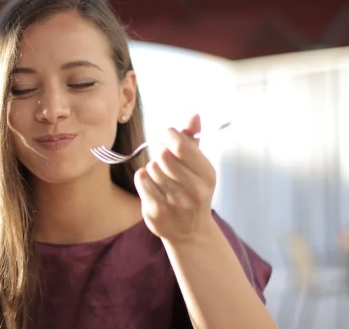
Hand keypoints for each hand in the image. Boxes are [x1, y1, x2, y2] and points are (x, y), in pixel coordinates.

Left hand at [134, 114, 216, 241]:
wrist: (190, 232)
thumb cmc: (194, 192)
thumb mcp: (200, 167)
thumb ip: (194, 140)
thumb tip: (194, 115)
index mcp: (207, 175)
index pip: (180, 145)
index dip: (169, 135)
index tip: (168, 137)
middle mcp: (193, 190)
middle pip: (163, 155)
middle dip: (160, 152)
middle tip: (164, 159)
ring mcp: (174, 202)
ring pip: (151, 166)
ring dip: (153, 168)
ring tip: (162, 178)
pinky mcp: (155, 211)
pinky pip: (141, 179)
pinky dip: (144, 178)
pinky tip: (153, 186)